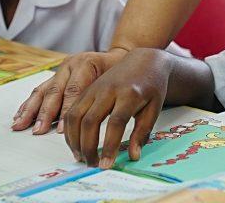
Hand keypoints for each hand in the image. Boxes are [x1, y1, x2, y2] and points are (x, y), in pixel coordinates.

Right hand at [12, 48, 127, 134]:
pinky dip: (29, 104)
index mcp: (87, 64)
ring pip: (43, 90)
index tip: (61, 130)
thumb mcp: (120, 79)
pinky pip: (40, 89)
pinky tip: (20, 116)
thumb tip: (103, 125)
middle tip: (38, 131)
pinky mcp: (56, 75)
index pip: (74, 90)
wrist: (118, 55)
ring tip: (19, 126)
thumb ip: (109, 98)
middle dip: (45, 113)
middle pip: (55, 91)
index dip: (67, 110)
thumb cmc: (121, 70)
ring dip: (30, 110)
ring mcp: (61, 69)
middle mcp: (71, 65)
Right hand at [64, 48, 174, 167]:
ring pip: (75, 116)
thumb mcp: (154, 108)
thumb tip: (133, 156)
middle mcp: (108, 89)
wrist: (144, 60)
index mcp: (129, 93)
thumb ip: (143, 132)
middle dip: (88, 146)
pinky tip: (76, 143)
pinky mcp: (87, 90)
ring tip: (82, 157)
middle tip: (92, 164)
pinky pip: (71, 111)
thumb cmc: (151, 86)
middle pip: (90, 121)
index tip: (106, 164)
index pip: (116, 122)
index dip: (109, 145)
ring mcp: (95, 88)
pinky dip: (69, 130)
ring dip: (74, 140)